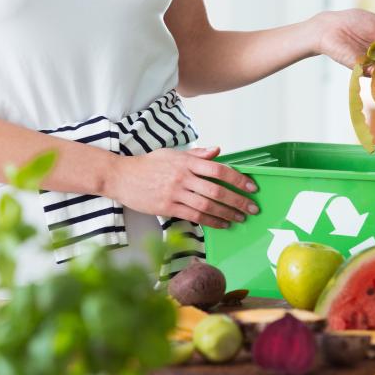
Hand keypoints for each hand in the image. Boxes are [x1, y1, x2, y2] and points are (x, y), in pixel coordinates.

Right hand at [107, 147, 258, 228]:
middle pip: (216, 190)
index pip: (219, 169)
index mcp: (186, 162)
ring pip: (207, 206)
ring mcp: (175, 193)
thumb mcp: (173, 153)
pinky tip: (222, 224)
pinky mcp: (168, 207)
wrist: (122, 176)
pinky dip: (211, 221)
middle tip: (252, 207)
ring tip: (240, 218)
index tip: (251, 187)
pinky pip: (194, 216)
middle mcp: (183, 177)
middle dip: (238, 200)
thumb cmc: (148, 164)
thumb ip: (197, 154)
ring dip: (227, 213)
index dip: (237, 179)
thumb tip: (218, 151)